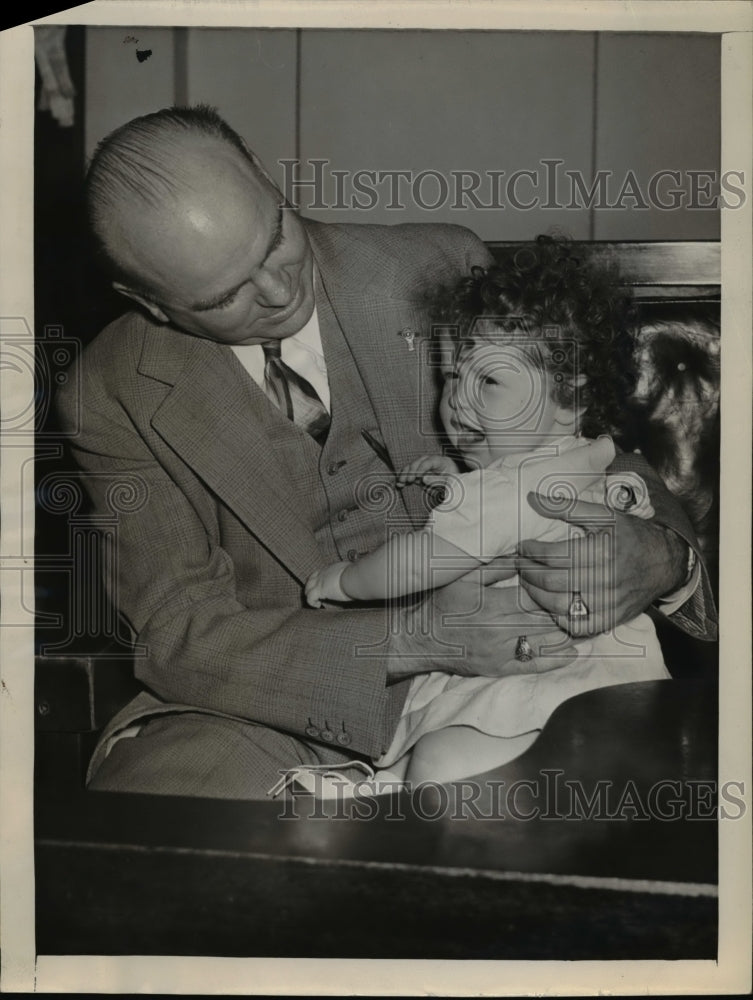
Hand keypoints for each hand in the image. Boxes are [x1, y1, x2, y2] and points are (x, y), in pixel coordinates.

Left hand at [305, 561, 351, 607]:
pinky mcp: (319, 590)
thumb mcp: (351, 571)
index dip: (319, 579)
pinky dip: (312, 602)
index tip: (324, 587)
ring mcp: (320, 581)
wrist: (354, 577)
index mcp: (332, 568)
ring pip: (307, 588)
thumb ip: (349, 573)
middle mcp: (324, 573)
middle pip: (311, 579)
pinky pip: (309, 597)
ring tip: (315, 601)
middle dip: (311, 586)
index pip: (321, 573)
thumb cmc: (357, 575)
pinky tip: (318, 605)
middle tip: (316, 594)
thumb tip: (355, 575)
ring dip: (309, 594)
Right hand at [386, 578, 579, 679]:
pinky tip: (572, 651)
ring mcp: (500, 653)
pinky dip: (555, 659)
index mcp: (492, 604)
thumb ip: (497, 567)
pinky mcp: (498, 669)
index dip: (554, 590)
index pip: (535, 597)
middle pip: (544, 620)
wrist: (421, 639)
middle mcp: (498, 631)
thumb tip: (525, 555)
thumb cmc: (442, 603)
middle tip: (583, 601)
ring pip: (544, 643)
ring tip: (583, 621)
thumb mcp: (465, 577)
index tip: (569, 583)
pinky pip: (533, 666)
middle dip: (565, 610)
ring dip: (566, 633)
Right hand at [396, 454, 459, 487]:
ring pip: (412, 466)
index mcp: (441, 461)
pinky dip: (404, 478)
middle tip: (407, 480)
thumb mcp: (449, 482)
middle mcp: (431, 462)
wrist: (456, 487)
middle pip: (418, 462)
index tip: (418, 477)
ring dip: (405, 474)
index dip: (422, 468)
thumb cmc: (454, 483)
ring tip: (400, 482)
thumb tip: (423, 478)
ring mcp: (424, 467)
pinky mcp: (420, 474)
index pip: (430, 461)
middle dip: (411, 471)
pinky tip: (399, 484)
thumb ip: (437, 480)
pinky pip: (410, 473)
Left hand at [517, 493, 685, 636]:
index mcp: (602, 551)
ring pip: (559, 605)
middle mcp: (605, 579)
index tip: (522, 546)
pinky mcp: (611, 618)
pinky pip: (577, 625)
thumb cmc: (630, 534)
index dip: (531, 551)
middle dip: (528, 572)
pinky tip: (550, 603)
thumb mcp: (603, 514)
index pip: (553, 555)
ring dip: (536, 595)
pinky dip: (558, 616)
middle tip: (519, 564)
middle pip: (551, 581)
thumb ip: (566, 507)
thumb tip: (531, 499)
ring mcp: (608, 602)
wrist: (664, 561)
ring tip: (528, 582)